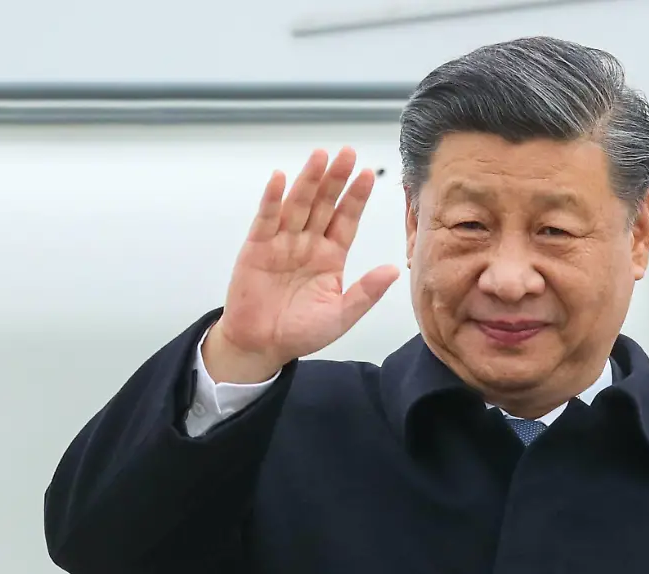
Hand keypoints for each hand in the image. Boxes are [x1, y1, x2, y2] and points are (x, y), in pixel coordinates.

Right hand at [203, 147, 400, 382]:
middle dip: (335, 178)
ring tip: (320, 156)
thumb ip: (365, 293)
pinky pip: (266, 219)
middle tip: (347, 153)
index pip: (346, 220)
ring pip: (297, 205)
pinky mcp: (256, 249)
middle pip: (323, 204)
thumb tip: (392, 270)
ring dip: (308, 180)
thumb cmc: (300, 332)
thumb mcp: (340, 316)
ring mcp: (281, 243)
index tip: (369, 174)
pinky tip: (280, 179)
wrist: (262, 346)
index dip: (356, 197)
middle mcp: (307, 244)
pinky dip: (272, 199)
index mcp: (330, 256)